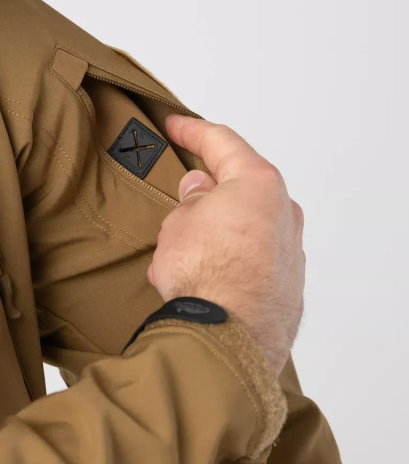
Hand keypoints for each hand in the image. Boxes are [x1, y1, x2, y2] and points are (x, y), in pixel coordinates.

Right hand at [148, 115, 304, 376]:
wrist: (227, 339)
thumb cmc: (205, 272)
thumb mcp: (178, 221)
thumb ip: (191, 200)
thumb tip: (200, 191)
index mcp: (259, 184)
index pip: (222, 142)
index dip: (192, 130)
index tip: (174, 124)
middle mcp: (284, 214)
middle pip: (238, 189)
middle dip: (204, 193)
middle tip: (177, 197)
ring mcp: (289, 253)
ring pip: (241, 229)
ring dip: (209, 234)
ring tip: (174, 254)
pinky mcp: (287, 288)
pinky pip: (247, 261)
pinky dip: (222, 262)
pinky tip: (193, 279)